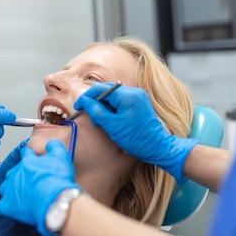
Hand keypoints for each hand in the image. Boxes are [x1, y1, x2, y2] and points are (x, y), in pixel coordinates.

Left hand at [0, 139, 78, 235]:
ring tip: (22, 196)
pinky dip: (7, 207)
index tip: (32, 161)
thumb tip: (50, 142)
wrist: (54, 201)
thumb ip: (54, 146)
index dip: (29, 157)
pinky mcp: (7, 205)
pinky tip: (15, 209)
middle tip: (32, 183)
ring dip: (11, 190)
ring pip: (5, 187)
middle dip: (20, 176)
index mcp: (27, 161)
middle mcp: (15, 173)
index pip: (25, 154)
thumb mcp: (61, 156)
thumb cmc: (57, 180)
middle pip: (13, 171)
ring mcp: (9, 189)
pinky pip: (1, 206)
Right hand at [74, 82, 196, 183]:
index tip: (79, 106)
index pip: (100, 89)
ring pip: (113, 96)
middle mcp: (134, 92)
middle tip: (91, 116)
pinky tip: (110, 120)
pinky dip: (112, 108)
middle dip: (96, 102)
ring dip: (104, 106)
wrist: (157, 147)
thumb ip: (96, 111)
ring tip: (101, 121)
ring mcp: (138, 96)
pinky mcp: (139, 102)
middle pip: (107, 90)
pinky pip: (120, 100)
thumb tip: (85, 101)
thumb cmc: (136, 138)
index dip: (86, 97)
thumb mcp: (111, 125)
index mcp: (127, 96)